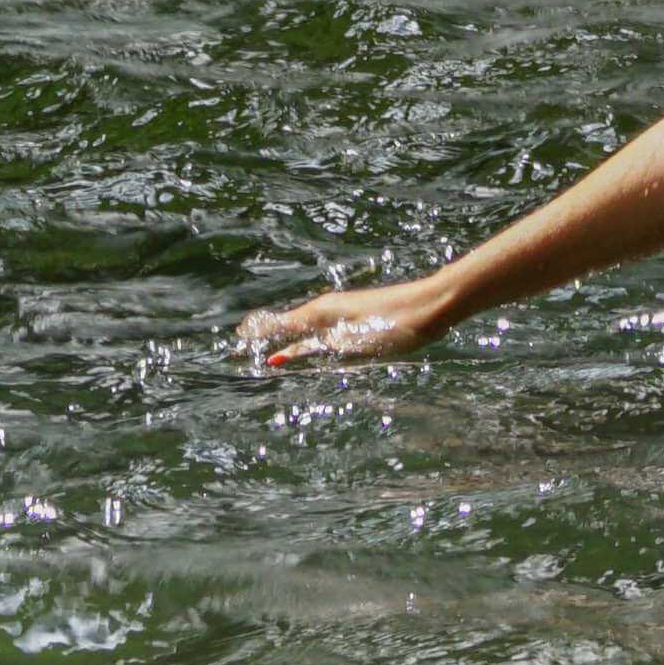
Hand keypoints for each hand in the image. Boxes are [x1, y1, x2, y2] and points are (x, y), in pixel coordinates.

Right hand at [238, 272, 457, 367]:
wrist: (431, 306)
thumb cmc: (392, 324)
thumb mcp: (350, 340)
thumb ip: (313, 347)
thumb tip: (276, 358)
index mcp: (322, 313)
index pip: (279, 326)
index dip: (258, 335)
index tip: (232, 343)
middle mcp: (328, 309)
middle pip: (288, 324)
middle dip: (265, 334)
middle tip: (238, 344)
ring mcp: (343, 312)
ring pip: (304, 325)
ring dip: (282, 335)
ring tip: (262, 344)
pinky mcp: (357, 318)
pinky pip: (319, 327)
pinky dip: (303, 335)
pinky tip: (305, 342)